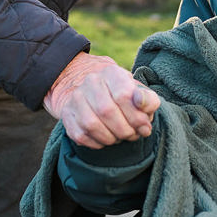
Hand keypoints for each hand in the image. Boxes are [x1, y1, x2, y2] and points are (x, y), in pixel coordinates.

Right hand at [43, 53, 160, 148]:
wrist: (94, 93)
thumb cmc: (123, 96)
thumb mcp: (139, 93)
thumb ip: (148, 99)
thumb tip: (143, 105)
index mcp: (111, 73)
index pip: (123, 95)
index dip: (136, 116)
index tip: (144, 126)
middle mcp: (90, 81)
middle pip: (107, 111)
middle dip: (125, 130)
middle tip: (133, 135)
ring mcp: (76, 98)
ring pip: (92, 125)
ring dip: (111, 138)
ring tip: (120, 137)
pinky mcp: (67, 115)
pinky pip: (82, 136)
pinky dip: (98, 143)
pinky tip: (106, 138)